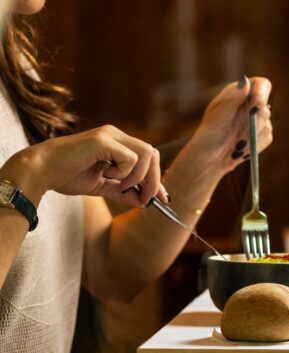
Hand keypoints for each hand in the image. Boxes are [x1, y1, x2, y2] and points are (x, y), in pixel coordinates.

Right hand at [1, 125, 166, 206]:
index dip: (157, 179)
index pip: (147, 157)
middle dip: (154, 180)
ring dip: (138, 177)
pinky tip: (105, 174)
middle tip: (146, 199)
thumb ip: (122, 192)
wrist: (40, 171)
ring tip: (119, 185)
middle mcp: (116, 135)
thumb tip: (143, 203)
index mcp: (117, 143)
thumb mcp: (101, 187)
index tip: (163, 199)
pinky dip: (124, 173)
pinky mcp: (103, 140)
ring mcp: (110, 135)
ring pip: (146, 154)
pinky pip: (130, 158)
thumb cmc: (66, 175)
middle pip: (152, 154)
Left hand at [190, 76, 272, 172]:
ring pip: (267, 126)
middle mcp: (250, 105)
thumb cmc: (208, 135)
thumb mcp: (217, 117)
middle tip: (238, 134)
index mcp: (239, 94)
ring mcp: (257, 121)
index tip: (257, 105)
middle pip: (266, 108)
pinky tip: (240, 149)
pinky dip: (254, 146)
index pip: (261, 85)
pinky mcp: (261, 136)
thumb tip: (246, 81)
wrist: (209, 159)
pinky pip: (267, 138)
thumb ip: (233, 100)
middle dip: (253, 123)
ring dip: (251, 137)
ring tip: (235, 143)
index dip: (262, 93)